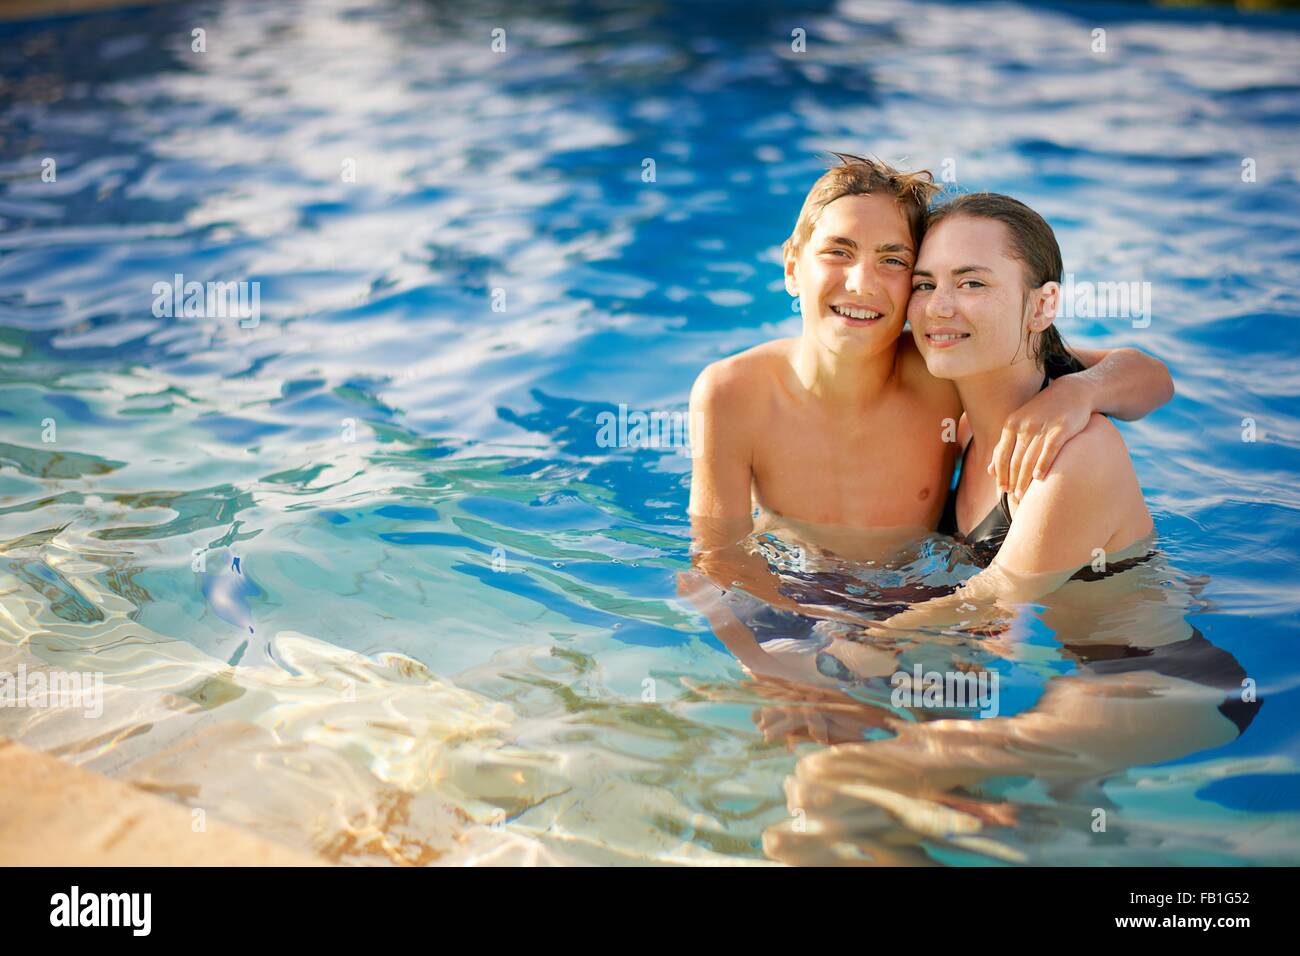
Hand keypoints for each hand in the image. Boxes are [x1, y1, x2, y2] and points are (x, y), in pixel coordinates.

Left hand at [988, 374, 1094, 500]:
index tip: (1002, 490)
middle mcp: (1024, 426)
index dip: (1001, 474)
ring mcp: (1042, 427)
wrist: (1071, 392)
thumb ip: (1004, 446)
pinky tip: (1039, 478)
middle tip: (1014, 497)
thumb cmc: (1043, 412)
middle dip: (1013, 481)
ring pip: (1029, 459)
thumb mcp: (1019, 425)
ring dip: (1025, 479)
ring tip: (1023, 495)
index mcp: (1011, 425)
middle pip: (1015, 460)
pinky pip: (1049, 450)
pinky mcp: (1060, 429)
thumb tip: (989, 471)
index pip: (1002, 455)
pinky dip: (1043, 465)